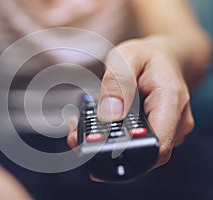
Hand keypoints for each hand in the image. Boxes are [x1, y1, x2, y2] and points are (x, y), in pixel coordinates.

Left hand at [67, 36, 193, 170]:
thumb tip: (110, 114)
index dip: (126, 151)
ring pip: (135, 147)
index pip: (156, 145)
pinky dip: (113, 134)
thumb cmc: (147, 56)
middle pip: (141, 150)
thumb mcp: (127, 57)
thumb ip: (118, 82)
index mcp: (171, 101)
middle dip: (107, 145)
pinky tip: (97, 122)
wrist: (162, 58)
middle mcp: (174, 121)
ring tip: (85, 123)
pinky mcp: (156, 132)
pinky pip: (134, 140)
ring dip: (107, 139)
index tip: (96, 144)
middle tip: (79, 132)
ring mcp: (166, 129)